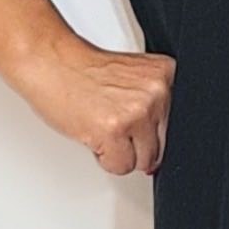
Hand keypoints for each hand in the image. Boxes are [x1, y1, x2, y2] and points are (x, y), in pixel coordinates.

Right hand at [5, 30, 175, 176]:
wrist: (51, 61)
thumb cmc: (83, 71)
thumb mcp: (134, 77)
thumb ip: (154, 103)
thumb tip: (163, 150)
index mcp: (166, 74)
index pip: (177, 125)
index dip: (150, 130)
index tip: (133, 121)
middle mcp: (157, 91)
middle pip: (162, 146)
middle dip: (135, 143)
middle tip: (111, 120)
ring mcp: (138, 111)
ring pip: (143, 160)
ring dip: (120, 152)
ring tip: (102, 124)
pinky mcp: (115, 130)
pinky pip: (121, 166)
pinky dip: (105, 158)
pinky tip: (94, 132)